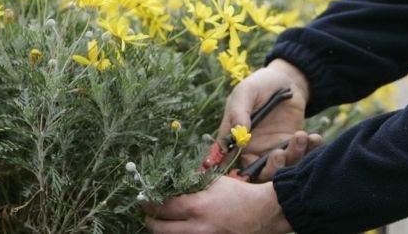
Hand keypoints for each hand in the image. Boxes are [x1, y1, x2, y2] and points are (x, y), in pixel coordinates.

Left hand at [144, 177, 291, 233]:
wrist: (262, 213)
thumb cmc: (239, 194)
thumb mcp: (216, 181)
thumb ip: (194, 180)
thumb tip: (174, 178)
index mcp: (196, 206)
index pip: (161, 206)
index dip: (149, 202)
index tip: (145, 199)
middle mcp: (195, 227)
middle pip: (158, 228)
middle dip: (150, 220)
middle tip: (149, 213)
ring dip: (162, 230)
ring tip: (162, 222)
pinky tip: (178, 229)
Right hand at [205, 59, 321, 180]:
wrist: (287, 79)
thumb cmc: (261, 84)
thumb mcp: (246, 91)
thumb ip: (239, 111)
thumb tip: (239, 134)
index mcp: (236, 140)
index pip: (230, 164)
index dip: (238, 175)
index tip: (252, 168)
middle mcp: (253, 149)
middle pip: (259, 174)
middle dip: (271, 169)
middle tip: (280, 154)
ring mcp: (274, 149)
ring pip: (283, 167)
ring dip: (293, 156)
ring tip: (301, 136)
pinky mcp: (293, 145)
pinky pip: (301, 156)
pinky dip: (309, 151)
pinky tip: (314, 137)